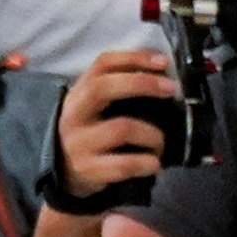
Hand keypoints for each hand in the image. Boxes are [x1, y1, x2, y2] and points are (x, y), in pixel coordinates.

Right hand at [48, 40, 182, 207]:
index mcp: (79, 94)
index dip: (133, 58)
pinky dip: (146, 163)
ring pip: (121, 128)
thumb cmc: (90, 136)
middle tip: (170, 90)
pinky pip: (124, 164)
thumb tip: (162, 77)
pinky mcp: (89, 170)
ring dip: (152, 134)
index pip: (102, 65)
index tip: (163, 62)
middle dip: (142, 84)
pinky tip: (154, 164)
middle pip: (103, 88)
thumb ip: (118, 92)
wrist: (66, 178)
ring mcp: (79, 143)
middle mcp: (74, 115)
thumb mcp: (94, 109)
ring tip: (160, 143)